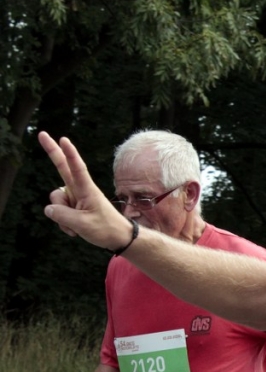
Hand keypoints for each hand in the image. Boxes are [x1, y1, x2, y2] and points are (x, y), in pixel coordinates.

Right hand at [38, 132, 134, 251]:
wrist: (118, 238)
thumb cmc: (105, 229)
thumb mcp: (82, 225)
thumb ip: (62, 215)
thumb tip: (49, 209)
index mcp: (87, 190)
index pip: (78, 169)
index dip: (70, 154)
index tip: (64, 140)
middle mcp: (80, 190)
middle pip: (62, 167)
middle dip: (52, 151)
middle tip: (42, 134)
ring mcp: (75, 197)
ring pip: (56, 201)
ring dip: (61, 218)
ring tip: (77, 227)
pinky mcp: (73, 206)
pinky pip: (58, 212)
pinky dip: (63, 223)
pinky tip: (74, 230)